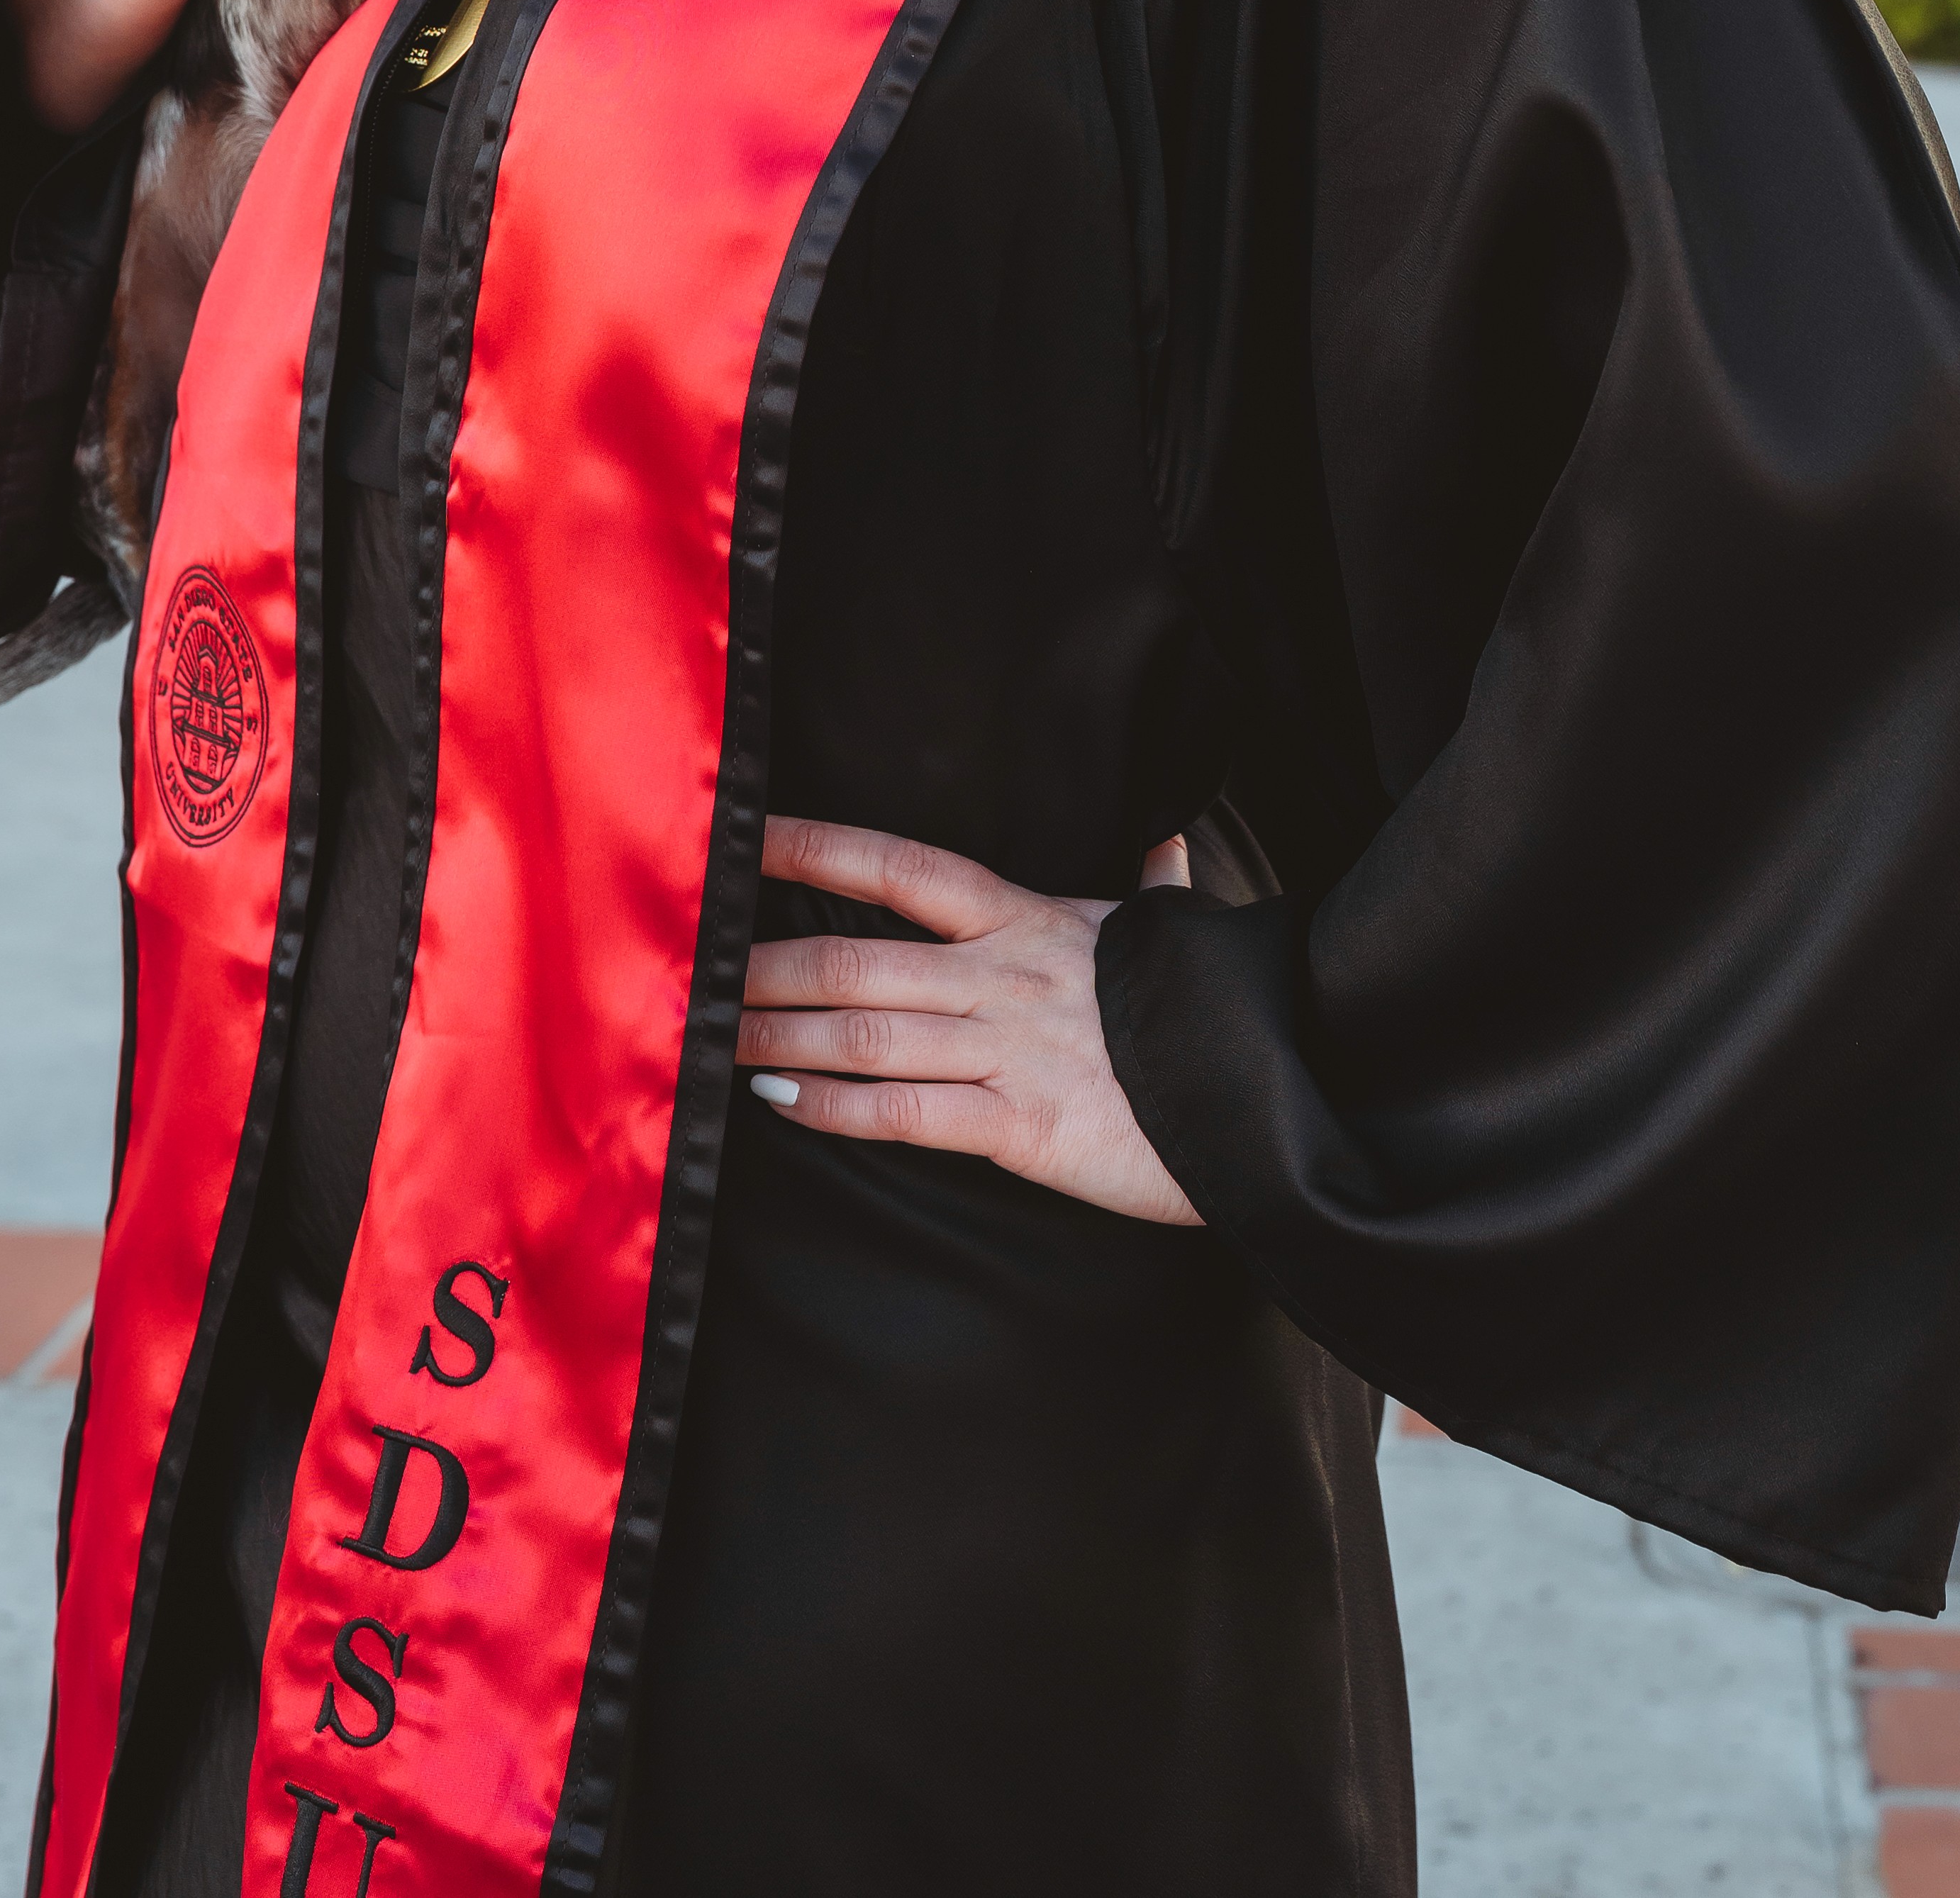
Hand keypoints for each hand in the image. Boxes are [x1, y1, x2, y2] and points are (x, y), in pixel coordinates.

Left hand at [735, 814, 1201, 1226]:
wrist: (1266, 1103)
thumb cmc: (1205, 1015)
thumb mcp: (1167, 935)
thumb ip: (1154, 882)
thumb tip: (1168, 840)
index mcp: (1026, 919)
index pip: (901, 865)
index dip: (817, 844)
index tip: (743, 833)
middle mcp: (1004, 974)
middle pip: (857, 953)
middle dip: (764, 962)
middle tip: (693, 967)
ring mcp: (1008, 1048)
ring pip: (865, 1029)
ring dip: (775, 1032)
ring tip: (709, 1035)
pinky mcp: (1022, 1127)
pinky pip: (906, 1112)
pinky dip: (833, 1105)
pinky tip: (782, 1100)